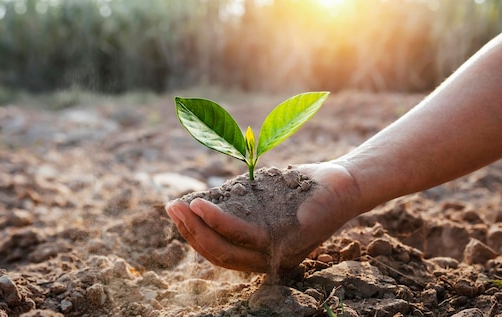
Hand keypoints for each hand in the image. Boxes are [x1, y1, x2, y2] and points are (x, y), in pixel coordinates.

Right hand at [165, 162, 361, 272]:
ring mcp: (276, 252)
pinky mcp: (284, 237)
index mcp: (262, 256)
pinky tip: (199, 204)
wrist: (345, 184)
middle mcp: (268, 262)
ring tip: (178, 206)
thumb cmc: (302, 190)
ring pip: (224, 250)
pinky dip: (216, 219)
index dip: (194, 235)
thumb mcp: (264, 200)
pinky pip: (242, 232)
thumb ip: (237, 207)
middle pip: (217, 256)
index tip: (177, 213)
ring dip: (196, 228)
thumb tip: (199, 201)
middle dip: (189, 233)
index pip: (220, 253)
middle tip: (170, 208)